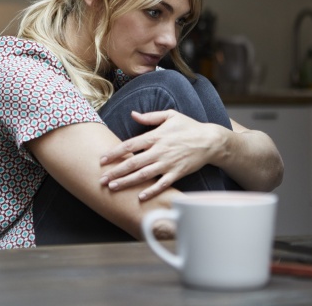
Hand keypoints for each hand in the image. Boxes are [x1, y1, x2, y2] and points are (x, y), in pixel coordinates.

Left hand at [99, 110, 223, 200]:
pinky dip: (151, 191)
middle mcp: (159, 151)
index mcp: (156, 136)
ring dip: (127, 182)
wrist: (210, 140)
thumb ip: (150, 116)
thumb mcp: (170, 115)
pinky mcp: (178, 173)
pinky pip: (162, 184)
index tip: (102, 159)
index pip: (130, 145)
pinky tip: (140, 197)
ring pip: (144, 175)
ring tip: (113, 187)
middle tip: (101, 179)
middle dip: (116, 171)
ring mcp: (168, 163)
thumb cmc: (189, 126)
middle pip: (133, 162)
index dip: (114, 152)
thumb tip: (133, 114)